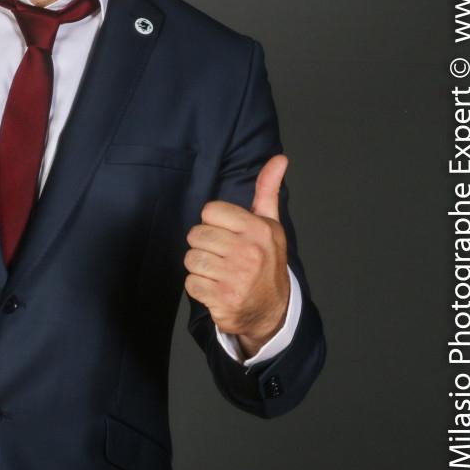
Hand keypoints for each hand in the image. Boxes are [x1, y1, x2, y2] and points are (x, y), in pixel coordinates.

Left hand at [184, 155, 290, 357]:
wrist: (273, 310)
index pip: (210, 211)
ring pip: (191, 259)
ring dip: (200, 268)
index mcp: (259, 229)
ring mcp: (237, 277)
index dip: (214, 223)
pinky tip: (216, 289)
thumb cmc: (266, 261)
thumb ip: (268, 191)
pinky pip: (190, 283)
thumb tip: (279, 158)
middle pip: (196, 235)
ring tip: (219, 272)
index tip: (228, 234)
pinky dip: (199, 288)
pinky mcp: (223, 299)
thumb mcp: (270, 225)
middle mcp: (249, 252)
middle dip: (204, 246)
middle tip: (222, 256)